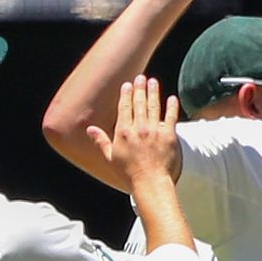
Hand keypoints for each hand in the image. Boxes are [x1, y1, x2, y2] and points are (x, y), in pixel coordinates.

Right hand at [86, 75, 179, 191]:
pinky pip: (170, 116)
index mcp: (123, 132)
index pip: (124, 107)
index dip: (126, 94)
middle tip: (141, 77)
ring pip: (154, 106)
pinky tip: (172, 98)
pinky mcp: (169, 135)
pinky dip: (171, 106)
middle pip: (139, 103)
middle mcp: (139, 128)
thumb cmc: (128, 173)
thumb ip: (101, 141)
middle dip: (140, 88)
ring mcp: (154, 131)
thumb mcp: (110, 158)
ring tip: (153, 82)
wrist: (150, 183)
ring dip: (153, 92)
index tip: (128, 84)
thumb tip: (89, 129)